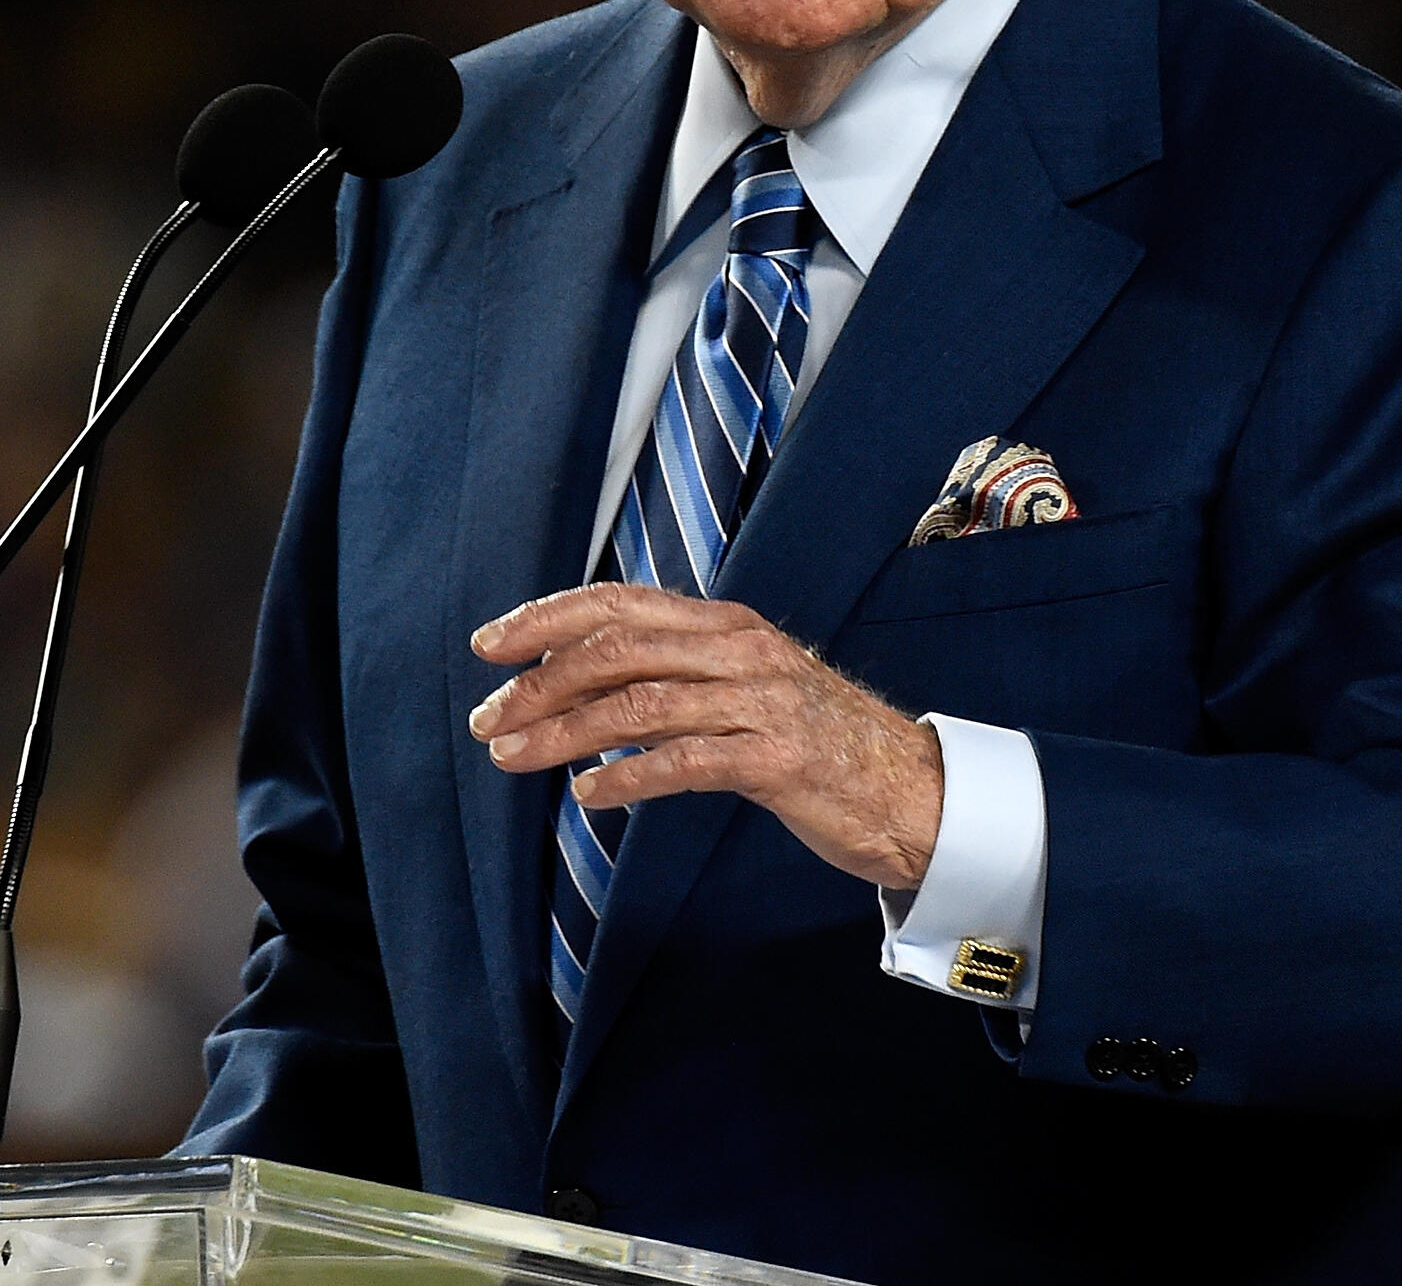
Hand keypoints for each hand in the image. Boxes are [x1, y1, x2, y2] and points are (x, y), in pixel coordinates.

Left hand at [466, 584, 944, 889]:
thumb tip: (577, 682)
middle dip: (539, 683)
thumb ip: (677, 673)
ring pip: (641, 704)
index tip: (488, 646)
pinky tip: (590, 797)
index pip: (621, 603)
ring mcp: (765, 702)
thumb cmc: (820, 742)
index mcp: (729, 625)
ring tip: (514, 760)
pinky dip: (628, 778)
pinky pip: (687, 761)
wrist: (913, 788)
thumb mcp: (747, 687)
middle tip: (488, 720)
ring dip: (564, 733)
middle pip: (619, 648)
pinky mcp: (780, 759)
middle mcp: (744, 650)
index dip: (547, 619)